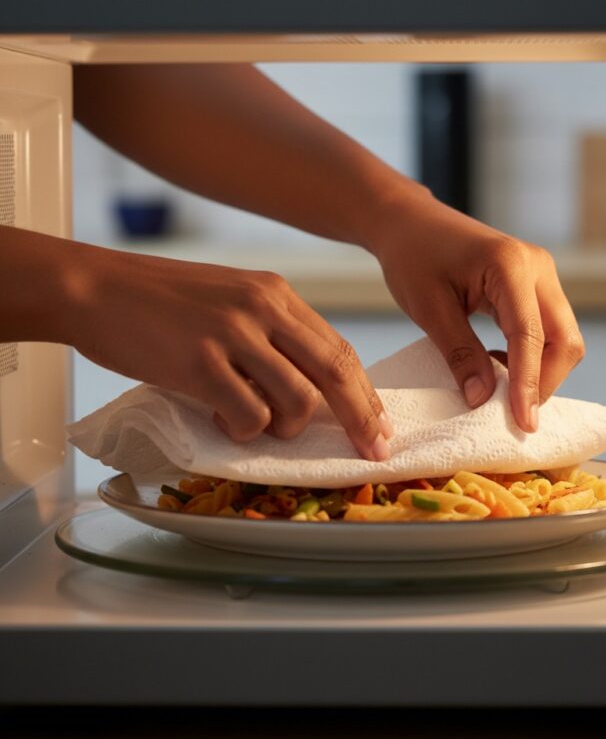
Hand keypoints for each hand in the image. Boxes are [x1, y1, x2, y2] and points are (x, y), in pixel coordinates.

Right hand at [69, 249, 391, 458]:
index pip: (339, 349)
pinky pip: (249, 415)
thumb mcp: (230, 301)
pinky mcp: (200, 363)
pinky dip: (243, 430)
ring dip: (287, 427)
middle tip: (370, 450)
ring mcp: (233, 334)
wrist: (94, 287)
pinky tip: (222, 421)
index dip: (363, 392)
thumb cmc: (161, 301)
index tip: (378, 423)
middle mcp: (263, 309)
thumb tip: (309, 387)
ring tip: (260, 425)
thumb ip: (272, 334)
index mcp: (276, 294)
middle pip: (335, 373)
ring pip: (297, 400)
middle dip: (360, 418)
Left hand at [373, 192, 583, 431]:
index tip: (523, 423)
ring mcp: (541, 274)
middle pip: (565, 339)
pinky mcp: (535, 284)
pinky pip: (548, 329)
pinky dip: (532, 356)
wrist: (409, 222)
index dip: (529, 384)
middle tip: (512, 414)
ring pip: (562, 337)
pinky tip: (499, 364)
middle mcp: (537, 266)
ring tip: (500, 389)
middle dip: (545, 382)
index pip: (531, 336)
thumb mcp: (429, 309)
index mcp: (510, 265)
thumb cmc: (413, 257)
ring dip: (540, 371)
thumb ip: (460, 354)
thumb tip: (483, 400)